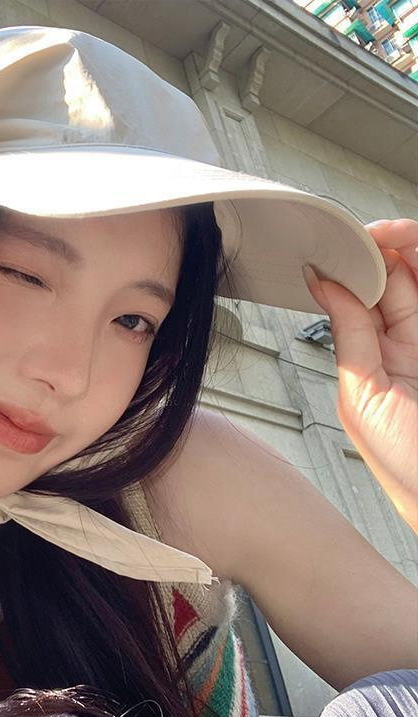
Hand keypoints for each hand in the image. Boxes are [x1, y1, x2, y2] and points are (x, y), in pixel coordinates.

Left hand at [303, 218, 417, 532]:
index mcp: (379, 355)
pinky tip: (409, 251)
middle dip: (385, 248)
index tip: (341, 243)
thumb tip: (324, 286)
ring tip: (395, 235)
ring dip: (410, 250)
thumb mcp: (364, 393)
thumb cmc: (407, 465)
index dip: (354, 264)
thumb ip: (350, 336)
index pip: (364, 294)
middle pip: (400, 276)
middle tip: (374, 234)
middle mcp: (412, 341)